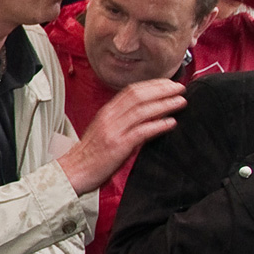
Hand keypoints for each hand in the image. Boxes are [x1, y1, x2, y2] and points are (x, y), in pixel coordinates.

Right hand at [58, 79, 185, 194]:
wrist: (73, 170)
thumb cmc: (91, 153)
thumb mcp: (106, 130)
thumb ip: (123, 120)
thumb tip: (149, 114)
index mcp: (107, 111)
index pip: (132, 90)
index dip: (153, 84)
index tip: (170, 83)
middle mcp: (110, 116)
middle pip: (138, 96)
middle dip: (162, 90)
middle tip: (180, 88)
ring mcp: (113, 130)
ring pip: (141, 110)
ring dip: (164, 104)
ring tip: (181, 101)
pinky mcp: (117, 146)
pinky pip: (141, 132)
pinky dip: (157, 125)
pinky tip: (171, 123)